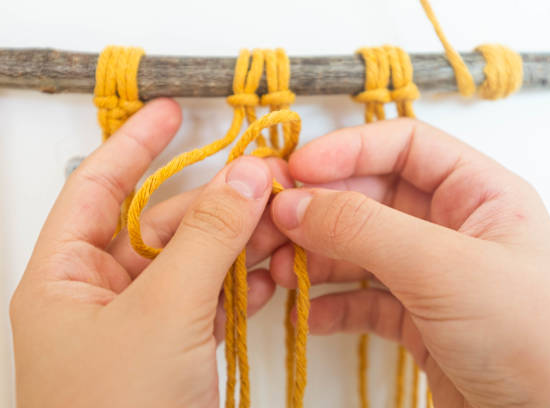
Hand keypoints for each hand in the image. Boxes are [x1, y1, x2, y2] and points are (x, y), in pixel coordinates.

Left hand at [10, 99, 289, 407]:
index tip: (175, 111)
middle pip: (162, 224)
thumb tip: (247, 175)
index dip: (137, 144)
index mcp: (66, 276)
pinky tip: (274, 276)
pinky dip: (245, 286)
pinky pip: (213, 299)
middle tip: (268, 183)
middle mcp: (100, 294)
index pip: (100, 187)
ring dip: (240, 244)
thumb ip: (207, 238)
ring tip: (283, 228)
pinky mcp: (178, 348)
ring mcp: (143, 322)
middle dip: (216, 205)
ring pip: (196, 261)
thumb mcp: (163, 313)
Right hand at [270, 119, 549, 407]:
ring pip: (360, 249)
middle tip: (274, 225)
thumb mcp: (443, 268)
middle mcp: (453, 228)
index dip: (349, 149)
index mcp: (477, 193)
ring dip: (317, 258)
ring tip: (280, 274)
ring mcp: (432, 275)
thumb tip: (295, 202)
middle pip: (371, 197)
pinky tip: (310, 315)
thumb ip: (363, 229)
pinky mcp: (418, 319)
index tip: (298, 168)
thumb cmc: (533, 337)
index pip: (404, 146)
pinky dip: (332, 305)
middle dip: (320, 210)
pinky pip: (363, 299)